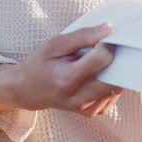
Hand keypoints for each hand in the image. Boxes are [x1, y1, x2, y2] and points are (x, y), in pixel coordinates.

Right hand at [0, 23, 122, 117]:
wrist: (26, 90)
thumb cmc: (40, 64)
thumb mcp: (55, 44)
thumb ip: (83, 36)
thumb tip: (108, 28)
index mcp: (68, 78)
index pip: (103, 58)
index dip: (106, 45)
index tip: (101, 40)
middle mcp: (78, 97)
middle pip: (114, 77)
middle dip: (115, 61)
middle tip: (103, 52)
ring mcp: (84, 108)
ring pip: (115, 89)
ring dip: (113, 74)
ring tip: (97, 65)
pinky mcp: (89, 112)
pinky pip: (110, 99)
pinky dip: (109, 86)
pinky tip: (97, 78)